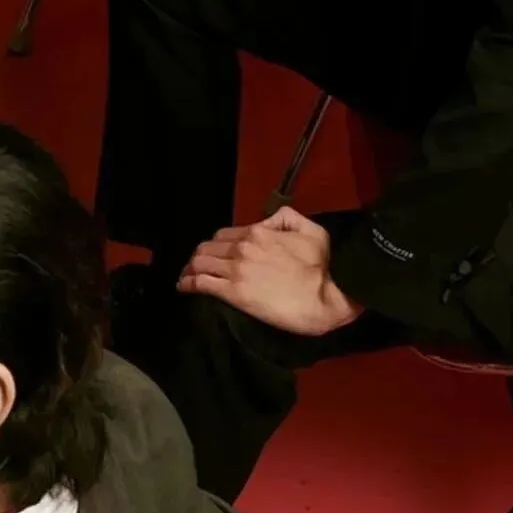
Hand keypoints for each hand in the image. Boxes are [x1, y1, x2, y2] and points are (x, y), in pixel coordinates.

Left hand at [176, 205, 361, 335]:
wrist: (329, 294)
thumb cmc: (325, 264)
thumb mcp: (311, 229)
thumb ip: (287, 218)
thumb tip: (268, 219)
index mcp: (258, 232)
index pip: (225, 234)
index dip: (216, 244)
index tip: (214, 252)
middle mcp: (242, 248)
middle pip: (208, 248)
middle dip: (199, 255)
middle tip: (195, 265)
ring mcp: (236, 270)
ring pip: (200, 263)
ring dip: (189, 269)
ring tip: (185, 276)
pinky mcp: (234, 293)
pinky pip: (201, 283)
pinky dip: (188, 283)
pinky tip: (183, 287)